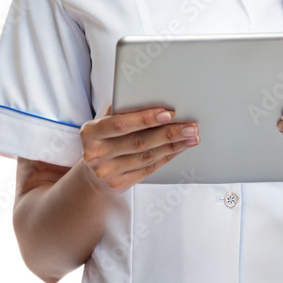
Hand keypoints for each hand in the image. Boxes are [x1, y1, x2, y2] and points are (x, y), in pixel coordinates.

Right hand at [79, 105, 198, 192]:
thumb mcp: (104, 122)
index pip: (121, 124)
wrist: (93, 172)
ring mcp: (107, 172)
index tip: (169, 113)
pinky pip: (149, 169)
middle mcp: (96, 154)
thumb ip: (122, 111)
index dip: (145, 119)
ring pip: (147, 157)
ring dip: (173, 146)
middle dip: (169, 133)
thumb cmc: (104, 138)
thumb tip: (152, 97)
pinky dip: (167, 157)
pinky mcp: (119, 184)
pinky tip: (179, 148)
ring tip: (191, 137)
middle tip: (191, 126)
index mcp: (91, 133)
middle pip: (139, 142)